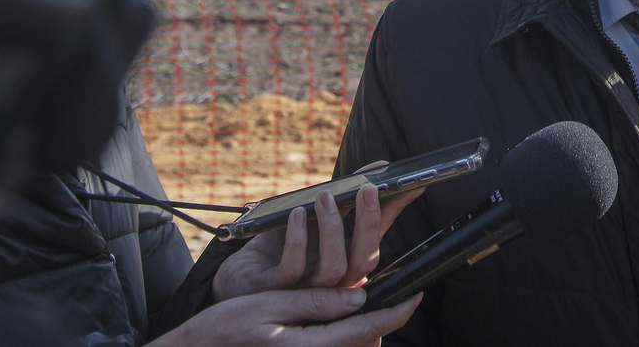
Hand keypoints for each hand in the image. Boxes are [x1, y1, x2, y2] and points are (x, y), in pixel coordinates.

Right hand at [157, 287, 420, 346]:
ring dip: (365, 330)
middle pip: (365, 344)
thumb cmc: (222, 330)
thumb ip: (315, 303)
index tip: (416, 295)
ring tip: (367, 306)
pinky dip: (344, 337)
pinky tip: (339, 319)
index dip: (396, 312)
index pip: (367, 330)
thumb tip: (358, 298)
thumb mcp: (267, 306)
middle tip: (394, 296)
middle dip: (383, 322)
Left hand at [214, 185, 424, 298]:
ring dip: (333, 229)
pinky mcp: (277, 290)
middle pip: (364, 261)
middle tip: (368, 189)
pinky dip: (297, 240)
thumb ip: (345, 198)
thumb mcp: (316, 217)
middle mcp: (333, 281)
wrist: (240, 276)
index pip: (378, 237)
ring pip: (334, 269)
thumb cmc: (281, 243)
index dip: (394, 213)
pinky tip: (296, 215)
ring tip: (325, 196)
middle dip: (369, 223)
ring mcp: (307, 288)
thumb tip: (379, 167)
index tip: (412, 184)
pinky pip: (292, 269)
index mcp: (345, 261)